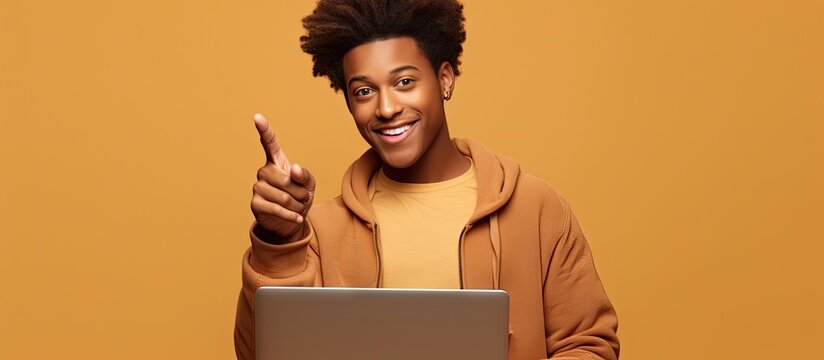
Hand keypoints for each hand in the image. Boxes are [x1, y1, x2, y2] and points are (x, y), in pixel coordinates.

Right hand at [250, 113, 315, 241]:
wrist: (290, 220)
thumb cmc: (299, 197)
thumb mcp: (309, 184)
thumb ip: (304, 175)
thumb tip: (293, 169)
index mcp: (276, 161)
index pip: (270, 143)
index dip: (264, 130)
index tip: (257, 117)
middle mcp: (264, 171)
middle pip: (287, 181)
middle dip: (301, 193)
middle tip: (302, 198)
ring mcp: (258, 187)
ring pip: (284, 197)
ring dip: (298, 205)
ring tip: (297, 207)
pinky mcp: (256, 204)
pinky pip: (277, 209)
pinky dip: (291, 215)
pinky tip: (297, 218)